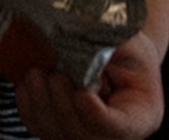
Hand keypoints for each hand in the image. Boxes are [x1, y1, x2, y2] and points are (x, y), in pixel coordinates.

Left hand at [12, 33, 163, 139]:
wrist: (114, 52)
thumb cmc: (127, 49)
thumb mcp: (130, 42)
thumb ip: (110, 46)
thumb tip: (80, 38)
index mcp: (140, 115)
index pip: (118, 128)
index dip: (95, 114)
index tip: (82, 93)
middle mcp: (112, 134)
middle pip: (82, 133)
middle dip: (63, 102)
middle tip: (57, 73)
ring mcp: (83, 133)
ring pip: (55, 132)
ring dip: (41, 100)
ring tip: (41, 71)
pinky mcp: (57, 128)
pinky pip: (36, 124)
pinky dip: (28, 102)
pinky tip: (32, 79)